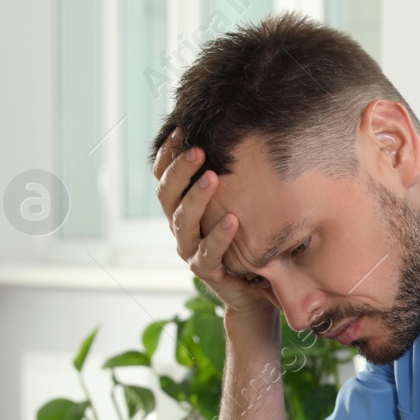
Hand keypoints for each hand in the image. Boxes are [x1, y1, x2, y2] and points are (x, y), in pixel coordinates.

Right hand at [153, 127, 274, 319]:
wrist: (254, 289)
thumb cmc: (247, 239)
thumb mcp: (238, 204)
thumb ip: (232, 179)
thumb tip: (245, 133)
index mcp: (181, 207)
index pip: (164, 177)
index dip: (168, 155)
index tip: (180, 130)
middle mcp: (180, 226)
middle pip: (167, 194)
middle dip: (180, 170)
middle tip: (198, 149)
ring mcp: (189, 249)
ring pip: (183, 221)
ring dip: (197, 197)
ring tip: (212, 177)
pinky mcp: (206, 271)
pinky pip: (208, 253)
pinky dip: (220, 236)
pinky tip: (233, 220)